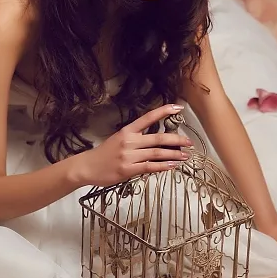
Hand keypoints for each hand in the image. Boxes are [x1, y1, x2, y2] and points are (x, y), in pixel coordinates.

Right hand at [77, 104, 192, 186]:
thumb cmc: (105, 153)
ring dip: (173, 154)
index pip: (148, 117)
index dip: (164, 111)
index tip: (178, 108)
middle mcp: (129, 141)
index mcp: (127, 130)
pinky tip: (172, 166)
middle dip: (176, 140)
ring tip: (185, 156)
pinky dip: (163, 166)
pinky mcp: (128, 169)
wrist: (88, 166)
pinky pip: (149, 167)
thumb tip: (157, 140)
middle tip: (189, 142)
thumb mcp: (119, 139)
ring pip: (156, 153)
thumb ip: (137, 138)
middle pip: (158, 138)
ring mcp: (129, 155)